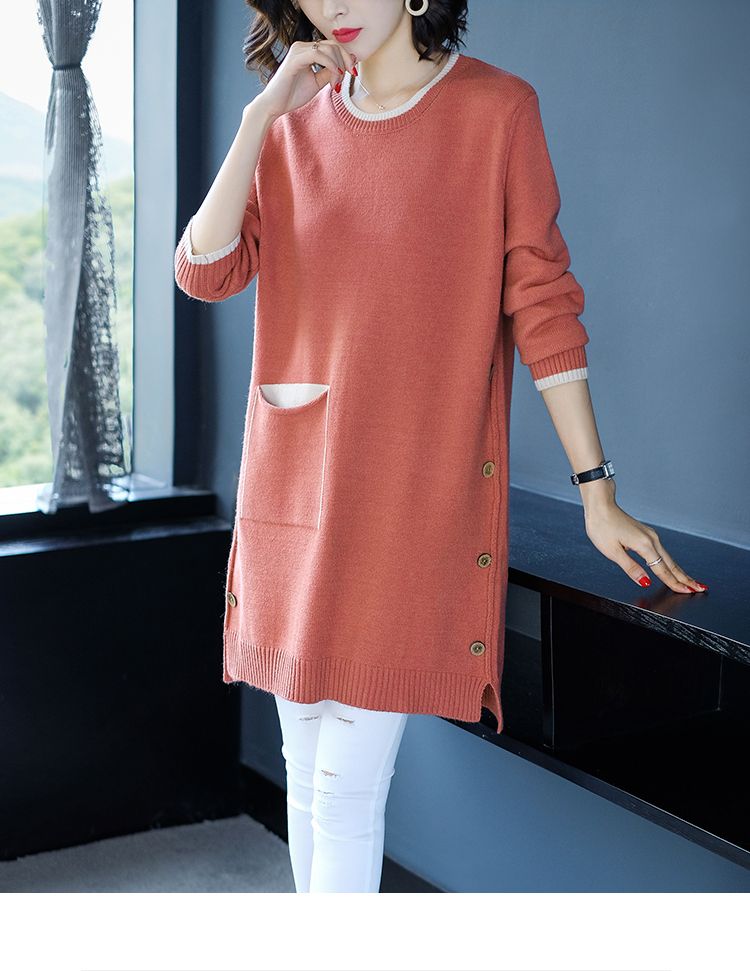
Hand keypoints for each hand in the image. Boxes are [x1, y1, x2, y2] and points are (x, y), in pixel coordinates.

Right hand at [253, 39, 355, 121]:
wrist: (275, 105)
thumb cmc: (292, 95)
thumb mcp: (317, 83)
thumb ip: (330, 73)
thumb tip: (348, 63)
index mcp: (307, 51)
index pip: (332, 46)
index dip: (346, 57)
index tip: (353, 72)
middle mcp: (302, 46)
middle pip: (333, 45)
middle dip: (345, 61)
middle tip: (347, 78)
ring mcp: (298, 50)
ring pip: (328, 49)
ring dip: (337, 66)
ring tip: (335, 84)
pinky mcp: (295, 58)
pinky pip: (318, 55)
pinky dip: (330, 65)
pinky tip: (332, 77)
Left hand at [583, 497, 707, 593]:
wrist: (600, 506)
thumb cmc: (602, 526)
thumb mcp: (612, 552)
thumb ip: (630, 568)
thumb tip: (644, 582)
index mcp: (644, 545)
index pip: (662, 570)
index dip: (674, 583)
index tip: (687, 592)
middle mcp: (652, 539)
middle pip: (671, 564)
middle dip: (685, 578)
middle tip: (700, 588)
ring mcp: (651, 536)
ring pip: (669, 558)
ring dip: (680, 571)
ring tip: (690, 581)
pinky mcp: (646, 534)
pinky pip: (662, 552)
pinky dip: (670, 562)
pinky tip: (672, 567)